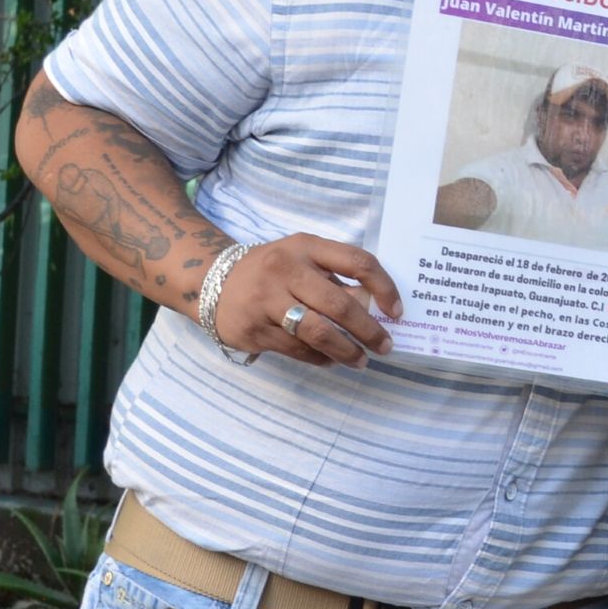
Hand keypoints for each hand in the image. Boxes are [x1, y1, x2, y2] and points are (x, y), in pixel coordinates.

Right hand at [213, 235, 405, 367]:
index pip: (358, 262)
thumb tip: (377, 310)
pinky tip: (331, 360)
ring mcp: (266, 300)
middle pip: (340, 305)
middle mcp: (286, 270)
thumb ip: (335, 278)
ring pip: (318, 333)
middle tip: (385, 346)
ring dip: (347, 351)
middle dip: (369, 330)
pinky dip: (320, 358)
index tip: (396, 311)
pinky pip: (297, 349)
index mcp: (306, 247)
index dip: (384, 287)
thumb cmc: (272, 270)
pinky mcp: (254, 329)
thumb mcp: (302, 259)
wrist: (211, 280)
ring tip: (361, 361)